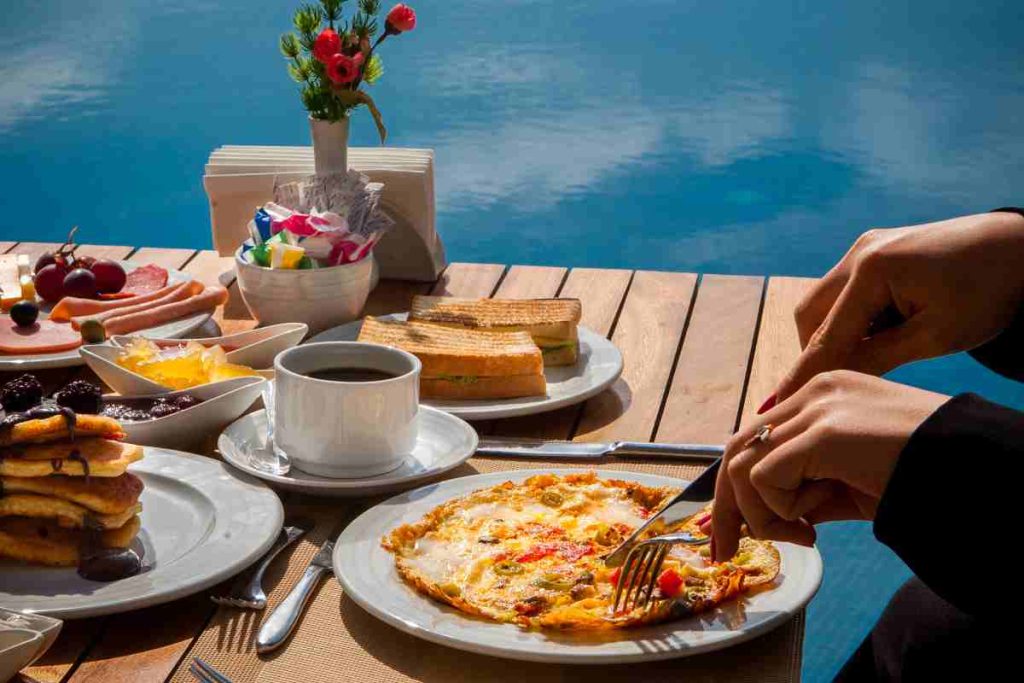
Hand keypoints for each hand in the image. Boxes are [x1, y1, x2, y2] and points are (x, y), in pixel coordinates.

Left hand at [710, 370, 945, 561]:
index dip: (735, 487)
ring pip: (744, 465)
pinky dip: (779, 512)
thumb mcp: (854, 481)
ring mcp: (819, 407)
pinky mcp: (825, 433)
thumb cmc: (922, 478)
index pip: (755, 438)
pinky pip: (765, 478)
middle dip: (726, 506)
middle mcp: (815, 393)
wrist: (976, 469)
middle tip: (726, 550)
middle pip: (737, 447)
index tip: (731, 532)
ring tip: (805, 535)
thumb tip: (765, 514)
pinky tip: (816, 525)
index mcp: (823, 396)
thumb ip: (809, 486)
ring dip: (762, 515)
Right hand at [772, 211, 1023, 402]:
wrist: (1023, 248)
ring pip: (824, 302)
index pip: (825, 336)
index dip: (801, 375)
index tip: (775, 407)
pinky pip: (845, 292)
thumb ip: (876, 359)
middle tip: (843, 381)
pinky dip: (852, 318)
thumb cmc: (989, 293)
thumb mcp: (935, 337)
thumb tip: (829, 386)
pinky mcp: (875, 249)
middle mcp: (859, 252)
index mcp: (873, 270)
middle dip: (818, 350)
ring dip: (835, 334)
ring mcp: (865, 247)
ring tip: (874, 354)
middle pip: (810, 314)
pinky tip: (884, 332)